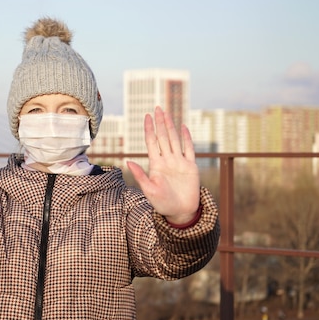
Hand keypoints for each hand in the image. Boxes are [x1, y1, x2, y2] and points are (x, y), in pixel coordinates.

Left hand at [127, 106, 199, 224]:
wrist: (180, 212)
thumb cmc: (162, 203)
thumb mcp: (149, 190)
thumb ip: (140, 175)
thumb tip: (128, 161)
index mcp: (156, 164)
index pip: (151, 142)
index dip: (149, 129)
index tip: (146, 116)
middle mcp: (167, 160)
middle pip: (163, 137)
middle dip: (159, 123)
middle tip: (157, 108)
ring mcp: (179, 162)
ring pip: (174, 140)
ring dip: (170, 126)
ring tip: (167, 113)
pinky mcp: (190, 167)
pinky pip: (189, 149)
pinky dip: (187, 138)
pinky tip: (183, 127)